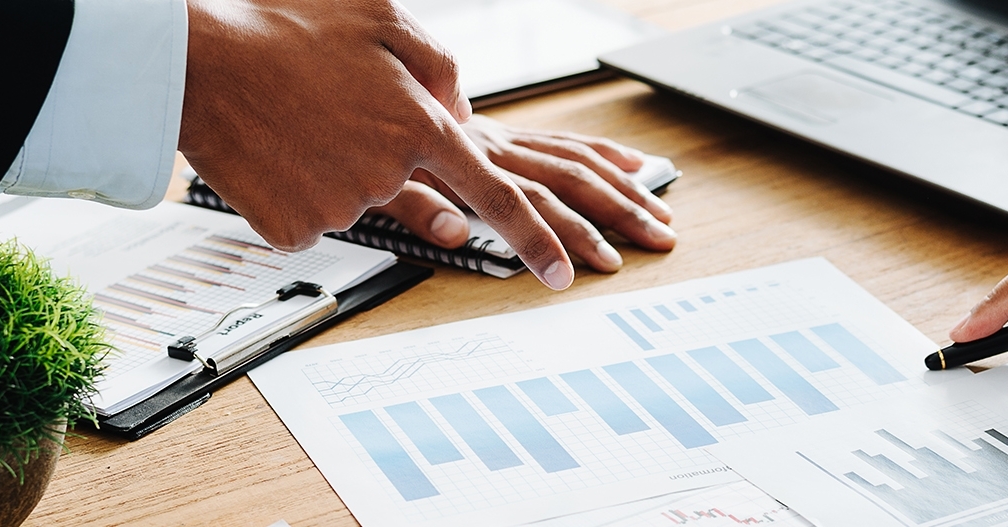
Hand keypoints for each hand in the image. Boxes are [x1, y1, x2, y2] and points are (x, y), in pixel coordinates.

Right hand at [177, 0, 573, 288]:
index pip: (498, 194)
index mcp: (420, 124)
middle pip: (402, 178)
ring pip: (354, 196)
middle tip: (325, 106)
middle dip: (373, 148)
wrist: (197, 64)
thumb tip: (460, 111)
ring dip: (331, 164)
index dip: (535, 238)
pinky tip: (274, 150)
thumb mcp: (381, 19)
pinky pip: (311, 216)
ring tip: (293, 118)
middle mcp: (388, 172)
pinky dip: (296, 189)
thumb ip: (438, 66)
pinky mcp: (296, 230)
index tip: (561, 274)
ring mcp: (340, 207)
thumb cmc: (284, 30)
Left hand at [369, 116, 675, 271]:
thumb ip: (412, 207)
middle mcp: (489, 144)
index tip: (572, 277)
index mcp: (458, 158)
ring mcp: (501, 138)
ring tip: (659, 216)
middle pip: (565, 179)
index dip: (547, 240)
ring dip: (622, 189)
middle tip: (654, 243)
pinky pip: (564, 141)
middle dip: (616, 214)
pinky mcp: (504, 134)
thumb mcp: (372, 182)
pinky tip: (635, 166)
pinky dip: (604, 154)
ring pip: (574, 160)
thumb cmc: (359, 138)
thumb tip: (454, 232)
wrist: (349, 92)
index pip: (515, 203)